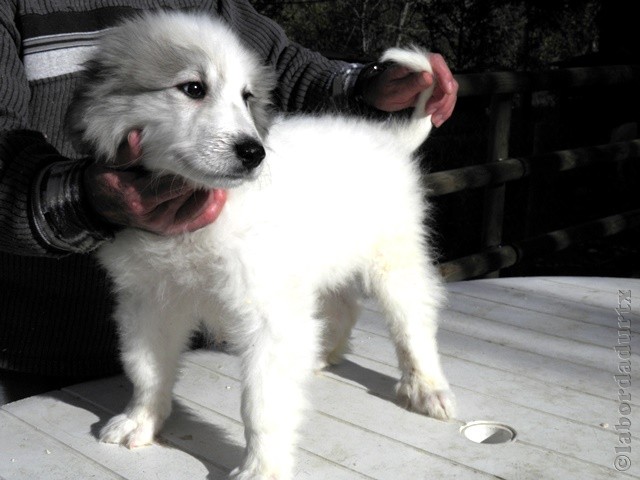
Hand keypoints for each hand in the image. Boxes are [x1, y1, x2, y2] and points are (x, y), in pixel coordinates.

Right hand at [83, 130, 226, 234]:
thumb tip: (137, 137)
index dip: (188, 170)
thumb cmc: (107, 182)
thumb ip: (125, 153)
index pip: (172, 184)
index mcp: (139, 199)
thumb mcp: (108, 166)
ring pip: (197, 207)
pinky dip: (212, 208)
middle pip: (187, 195)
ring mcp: (163, 226)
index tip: (199, 155)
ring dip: (210, 191)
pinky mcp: (170, 230)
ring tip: (219, 174)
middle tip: (215, 162)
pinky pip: (199, 221)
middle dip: (201, 179)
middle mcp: (154, 216)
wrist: (99, 208)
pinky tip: (220, 194)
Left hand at [363, 53, 457, 126]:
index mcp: (415, 63)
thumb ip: (411, 83)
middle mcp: (426, 69)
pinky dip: (443, 110)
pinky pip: (444, 99)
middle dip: (443, 98)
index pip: (436, 62)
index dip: (445, 75)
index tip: (447, 91)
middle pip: (446, 79)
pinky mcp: (433, 91)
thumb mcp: (393, 89)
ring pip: (449, 91)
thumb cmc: (383, 89)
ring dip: (445, 107)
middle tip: (430, 111)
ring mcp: (431, 80)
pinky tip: (436, 119)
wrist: (379, 95)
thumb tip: (428, 76)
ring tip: (434, 119)